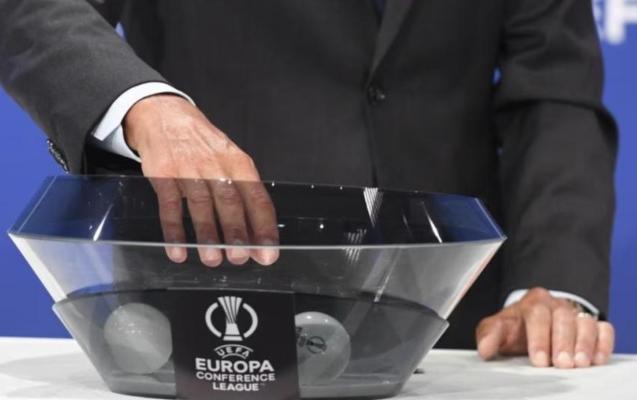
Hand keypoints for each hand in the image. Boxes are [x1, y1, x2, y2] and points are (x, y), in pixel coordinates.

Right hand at [124, 94, 278, 266]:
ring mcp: (188, 168)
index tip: (267, 251)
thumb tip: (256, 234)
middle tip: (240, 257)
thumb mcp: (229, 160)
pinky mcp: (163, 174)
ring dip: (207, 235)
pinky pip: (170, 205)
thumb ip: (243, 193)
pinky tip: (179, 250)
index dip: (264, 226)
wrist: (165, 116)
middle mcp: (216, 164)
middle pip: (230, 201)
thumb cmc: (203, 145)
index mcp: (239, 163)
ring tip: (212, 258)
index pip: (257, 197)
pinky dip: (174, 231)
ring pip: (201, 204)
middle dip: (237, 232)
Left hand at [476, 288, 613, 367]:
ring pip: (584, 323)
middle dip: (563, 342)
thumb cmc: (515, 328)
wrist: (531, 323)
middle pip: (562, 317)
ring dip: (584, 344)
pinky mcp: (592, 324)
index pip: (536, 314)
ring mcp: (575, 313)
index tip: (538, 360)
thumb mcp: (497, 328)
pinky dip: (603, 342)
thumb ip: (489, 336)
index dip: (539, 338)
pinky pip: (603, 328)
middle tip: (562, 364)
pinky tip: (597, 358)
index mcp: (532, 302)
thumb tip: (485, 349)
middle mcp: (556, 305)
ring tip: (580, 363)